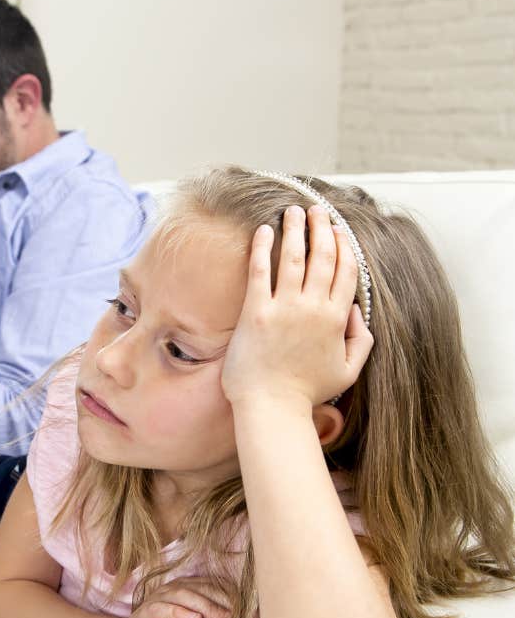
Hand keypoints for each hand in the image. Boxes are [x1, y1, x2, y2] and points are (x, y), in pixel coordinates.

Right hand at [126, 576, 230, 617]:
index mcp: (188, 587)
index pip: (214, 587)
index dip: (234, 599)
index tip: (253, 616)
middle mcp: (173, 588)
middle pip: (201, 589)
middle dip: (222, 603)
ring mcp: (157, 598)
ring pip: (183, 595)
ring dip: (205, 606)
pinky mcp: (142, 614)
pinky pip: (160, 609)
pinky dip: (177, 612)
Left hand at [221, 204, 373, 407]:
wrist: (272, 407)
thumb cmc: (306, 392)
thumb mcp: (347, 371)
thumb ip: (361, 341)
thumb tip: (357, 312)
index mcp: (337, 319)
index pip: (346, 271)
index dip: (344, 246)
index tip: (338, 230)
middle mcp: (313, 308)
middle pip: (323, 257)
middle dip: (321, 228)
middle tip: (316, 210)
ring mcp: (284, 308)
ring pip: (295, 258)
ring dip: (296, 230)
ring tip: (292, 211)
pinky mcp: (256, 312)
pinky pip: (260, 271)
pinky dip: (263, 247)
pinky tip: (263, 230)